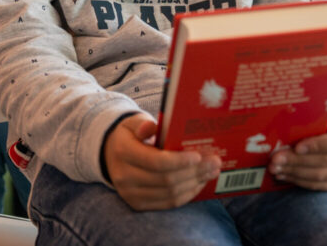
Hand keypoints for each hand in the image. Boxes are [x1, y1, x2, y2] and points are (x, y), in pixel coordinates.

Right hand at [103, 113, 221, 210]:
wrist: (111, 153)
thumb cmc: (131, 134)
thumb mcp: (134, 122)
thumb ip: (144, 124)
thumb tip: (153, 127)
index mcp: (123, 151)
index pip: (156, 162)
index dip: (180, 161)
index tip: (199, 155)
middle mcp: (124, 176)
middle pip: (166, 180)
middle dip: (194, 172)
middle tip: (214, 163)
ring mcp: (130, 193)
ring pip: (169, 194)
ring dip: (194, 184)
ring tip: (211, 172)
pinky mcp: (137, 204)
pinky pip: (167, 203)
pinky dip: (186, 194)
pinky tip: (199, 183)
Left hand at [268, 98, 326, 190]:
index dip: (317, 145)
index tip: (297, 146)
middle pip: (326, 161)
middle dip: (297, 161)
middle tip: (275, 159)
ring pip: (321, 176)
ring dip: (295, 172)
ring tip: (274, 168)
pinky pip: (320, 186)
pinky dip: (300, 180)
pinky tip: (284, 174)